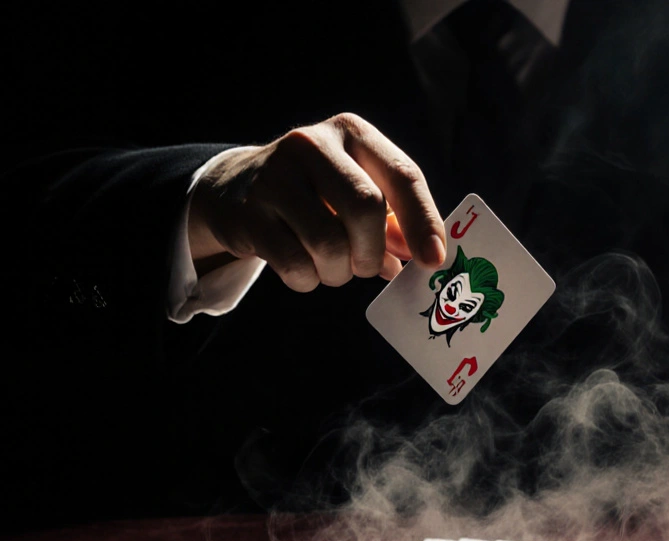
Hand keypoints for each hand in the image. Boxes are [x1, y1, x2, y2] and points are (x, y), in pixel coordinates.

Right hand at [187, 113, 447, 289]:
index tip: (433, 260)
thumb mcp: (354, 190)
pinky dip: (309, 280)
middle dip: (373, 251)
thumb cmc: (314, 193)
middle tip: (368, 267)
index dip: (423, 221)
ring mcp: (274, 177)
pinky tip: (305, 270)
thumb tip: (426, 256)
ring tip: (333, 268)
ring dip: (339, 272)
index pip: (402, 174)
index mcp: (351, 132)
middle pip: (365, 207)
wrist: (235, 188)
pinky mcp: (248, 213)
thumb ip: (392, 220)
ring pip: (329, 243)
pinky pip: (295, 264)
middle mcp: (311, 145)